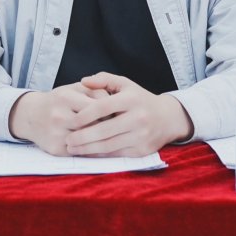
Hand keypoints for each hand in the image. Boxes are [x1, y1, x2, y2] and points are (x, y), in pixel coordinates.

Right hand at [8, 85, 112, 155]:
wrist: (31, 115)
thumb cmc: (58, 101)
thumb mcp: (74, 89)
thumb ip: (95, 91)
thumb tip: (116, 105)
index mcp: (64, 97)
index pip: (96, 106)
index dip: (110, 111)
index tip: (117, 113)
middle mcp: (58, 115)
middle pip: (92, 124)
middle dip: (107, 126)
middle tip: (117, 127)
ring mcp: (55, 134)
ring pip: (87, 140)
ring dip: (101, 140)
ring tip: (110, 137)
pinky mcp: (55, 149)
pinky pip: (80, 152)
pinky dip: (92, 151)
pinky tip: (100, 147)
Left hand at [63, 73, 192, 157]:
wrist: (168, 119)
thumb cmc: (140, 100)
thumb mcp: (125, 84)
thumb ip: (104, 80)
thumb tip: (83, 81)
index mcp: (131, 99)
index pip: (103, 107)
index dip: (85, 115)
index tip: (71, 121)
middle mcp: (138, 118)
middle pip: (104, 130)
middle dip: (82, 137)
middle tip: (67, 140)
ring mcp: (141, 136)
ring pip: (109, 145)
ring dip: (88, 149)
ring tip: (72, 148)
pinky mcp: (141, 151)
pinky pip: (116, 154)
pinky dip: (100, 155)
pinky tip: (88, 153)